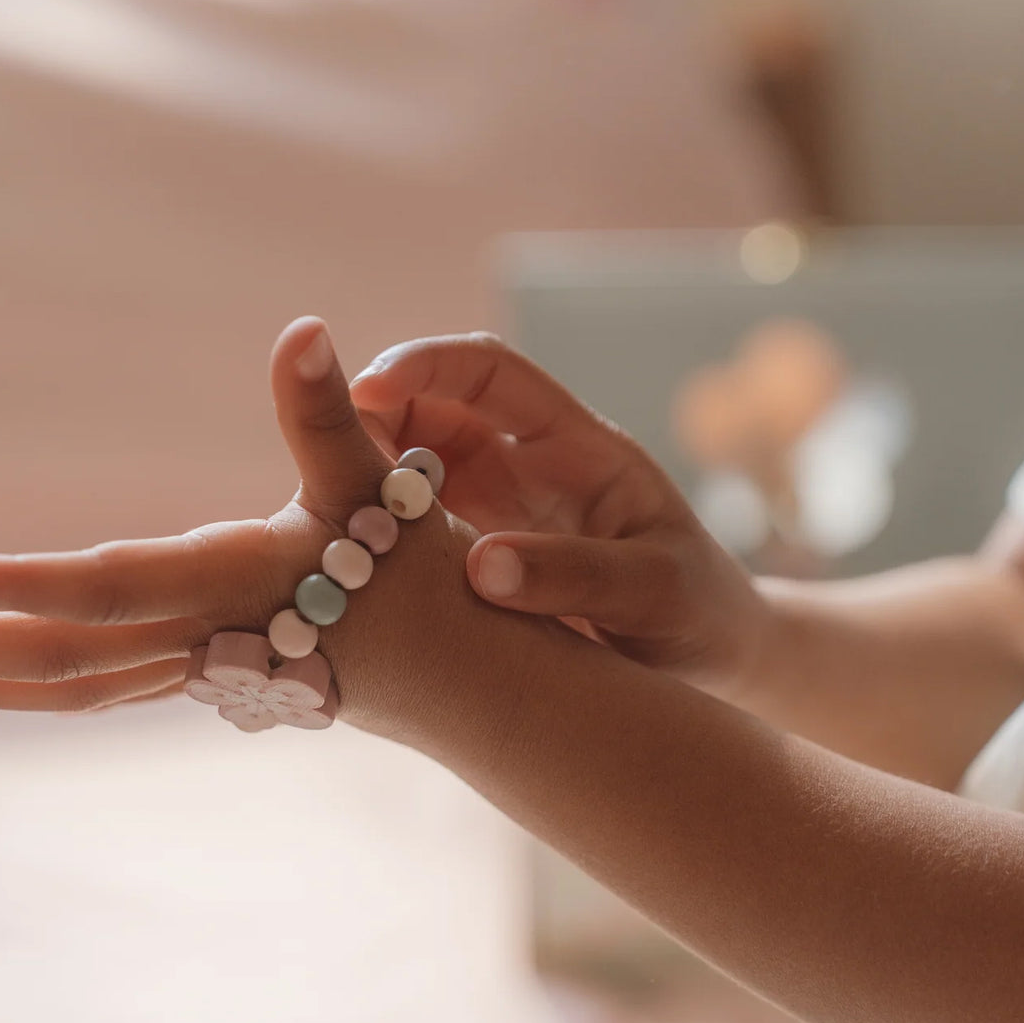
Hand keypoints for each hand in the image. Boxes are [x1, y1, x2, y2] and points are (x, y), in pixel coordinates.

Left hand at [0, 319, 527, 737]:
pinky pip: (104, 687)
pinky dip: (36, 685)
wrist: (461, 674)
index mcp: (244, 584)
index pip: (119, 588)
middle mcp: (213, 638)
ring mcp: (206, 670)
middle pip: (70, 657)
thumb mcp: (382, 483)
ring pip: (77, 686)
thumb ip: (328, 413)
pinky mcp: (210, 677)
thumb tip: (300, 327)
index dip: (30, 585)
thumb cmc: (423, 573)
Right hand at [351, 333, 771, 697]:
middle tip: (319, 459)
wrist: (706, 658)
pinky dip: (374, 536)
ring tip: (317, 516)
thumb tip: (479, 569)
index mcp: (578, 447)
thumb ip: (577, 575)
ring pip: (408, 471)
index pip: (492, 372)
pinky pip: (411, 532)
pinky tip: (345, 566)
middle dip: (372, 418)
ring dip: (363, 481)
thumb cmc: (696, 612)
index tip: (367, 388)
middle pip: (432, 412)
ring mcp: (496, 511)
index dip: (427, 365)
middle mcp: (527, 467)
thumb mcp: (656, 591)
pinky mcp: (475, 557)